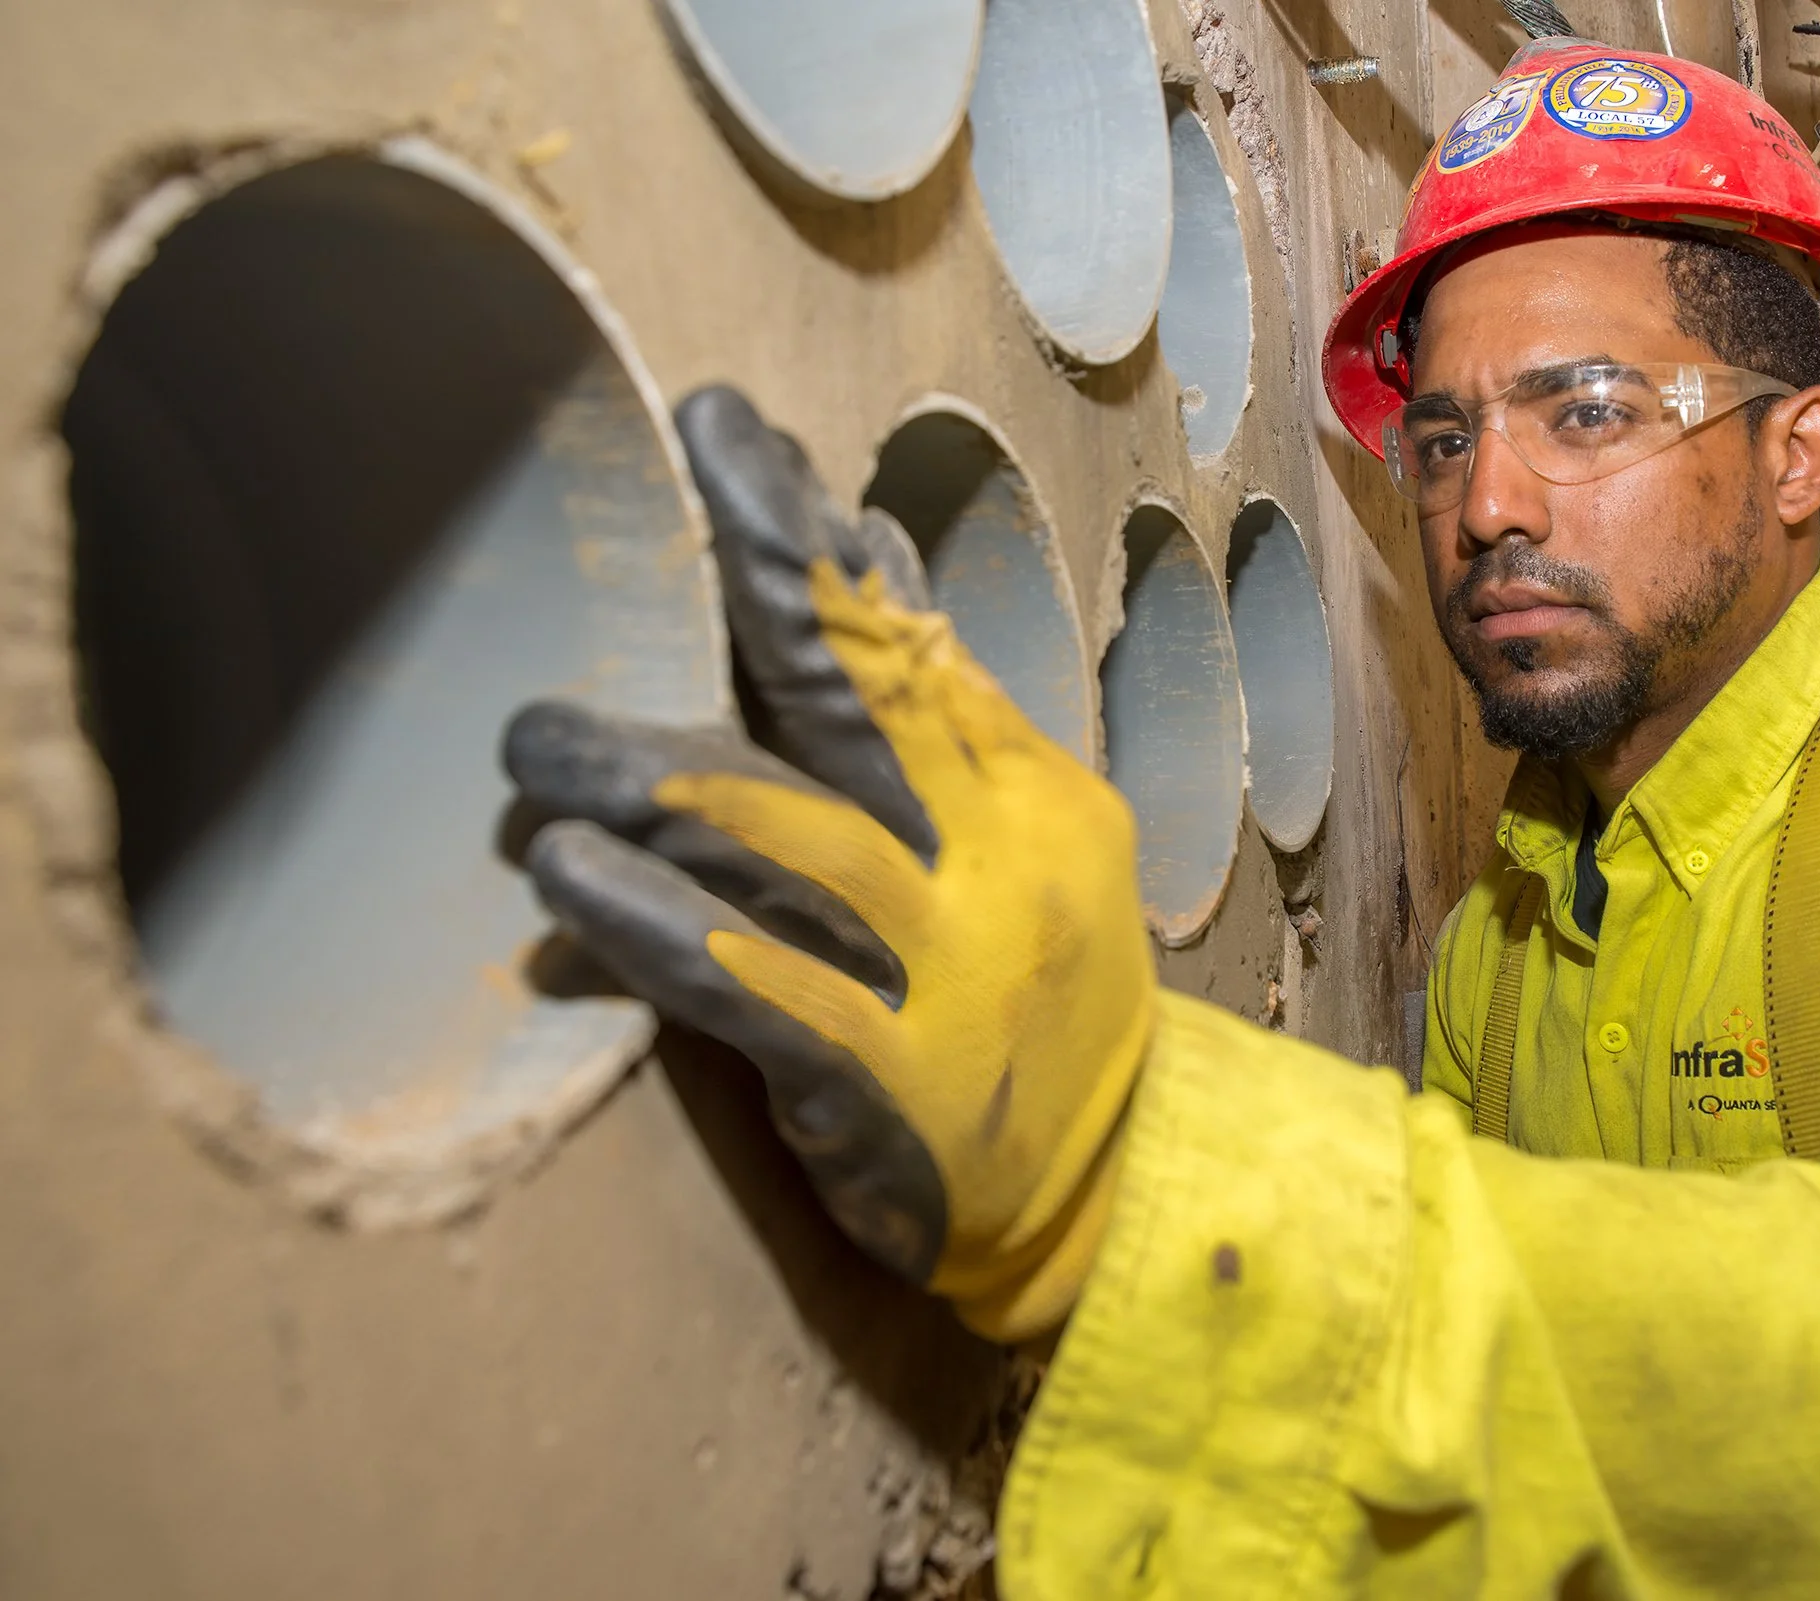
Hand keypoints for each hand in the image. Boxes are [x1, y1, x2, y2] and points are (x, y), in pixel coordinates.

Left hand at [505, 387, 1154, 1339]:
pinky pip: (759, 993)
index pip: (917, 640)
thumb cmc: (1032, 994)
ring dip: (654, 778)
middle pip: (869, 704)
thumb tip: (866, 547)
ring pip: (794, 844)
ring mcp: (952, 975)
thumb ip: (938, 715)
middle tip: (641, 504)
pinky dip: (659, 933)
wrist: (1106, 1196)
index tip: (726, 432)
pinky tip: (571, 885)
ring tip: (532, 743)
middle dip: (759, 584)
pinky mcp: (891, 1089)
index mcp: (1029, 795)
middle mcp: (999, 866)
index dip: (815, 536)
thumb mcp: (1023, 845)